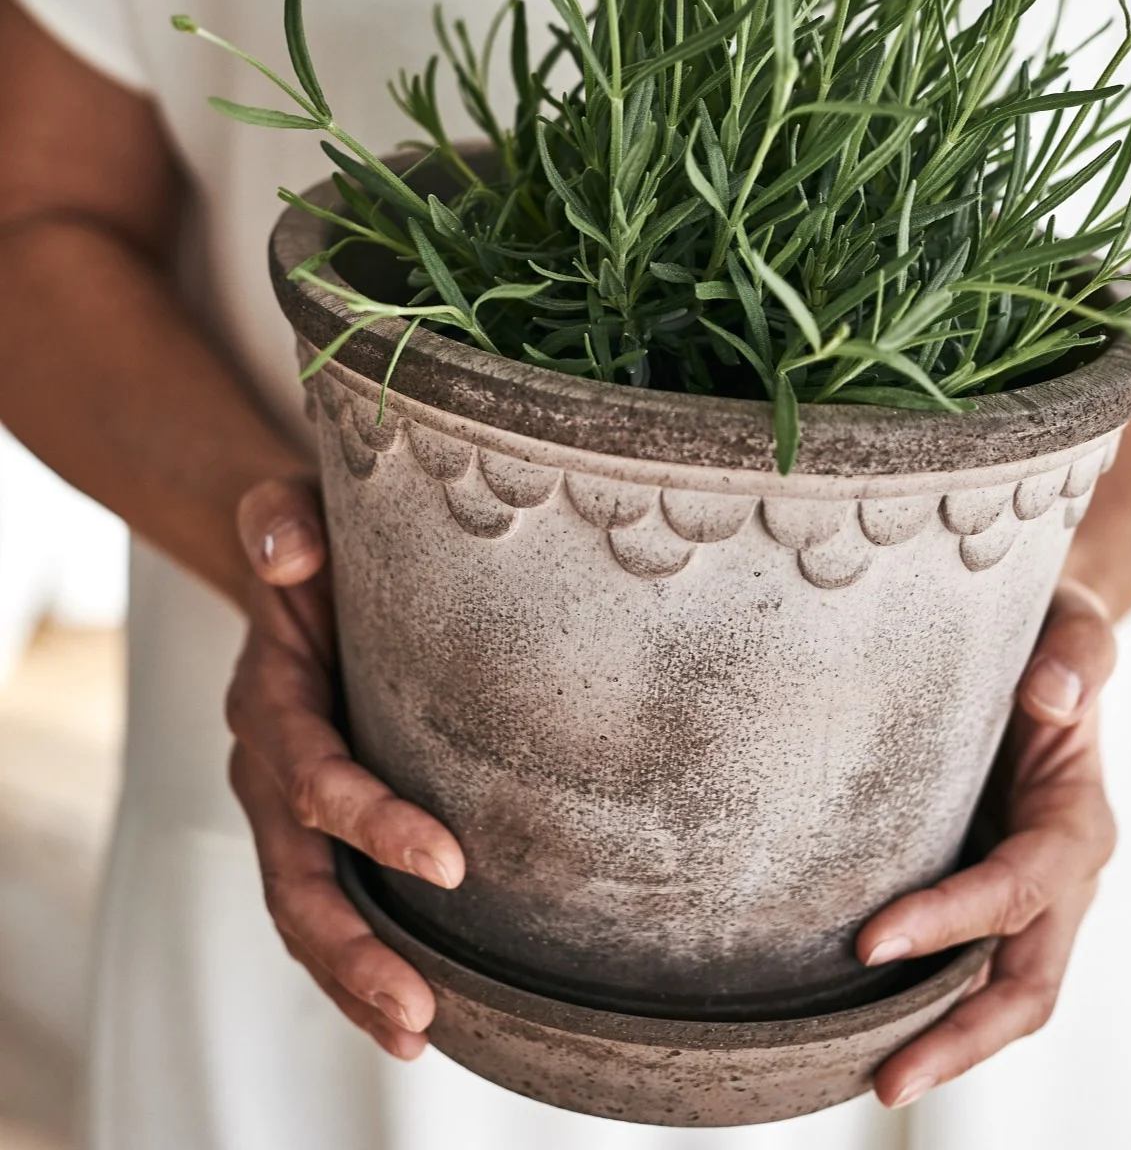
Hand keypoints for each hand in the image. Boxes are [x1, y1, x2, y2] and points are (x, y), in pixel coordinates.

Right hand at [226, 478, 466, 1058]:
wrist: (301, 559)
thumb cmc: (314, 536)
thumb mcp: (294, 506)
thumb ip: (282, 519)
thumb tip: (287, 549)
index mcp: (271, 699)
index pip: (314, 778)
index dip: (372, 824)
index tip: (449, 861)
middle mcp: (270, 766)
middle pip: (296, 878)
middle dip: (351, 949)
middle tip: (417, 1007)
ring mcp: (289, 807)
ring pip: (306, 912)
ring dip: (354, 979)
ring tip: (418, 1034)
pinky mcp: (322, 826)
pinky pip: (330, 905)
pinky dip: (361, 965)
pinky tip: (419, 1017)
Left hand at [856, 579, 1118, 1107]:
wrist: (1045, 650)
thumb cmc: (1052, 637)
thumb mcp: (1074, 623)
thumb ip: (1075, 651)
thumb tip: (1051, 694)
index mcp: (1078, 822)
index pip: (1018, 889)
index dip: (953, 920)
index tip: (872, 941)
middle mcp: (1060, 878)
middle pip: (1025, 986)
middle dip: (960, 1038)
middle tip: (886, 1078)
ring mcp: (1027, 899)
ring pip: (1000, 996)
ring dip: (943, 1043)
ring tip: (868, 1079)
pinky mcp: (986, 896)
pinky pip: (965, 969)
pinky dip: (926, 1007)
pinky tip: (861, 1029)